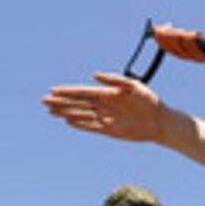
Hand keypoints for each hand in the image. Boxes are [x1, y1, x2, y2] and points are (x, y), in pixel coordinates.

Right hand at [43, 73, 164, 141]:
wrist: (160, 121)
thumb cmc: (149, 101)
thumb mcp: (133, 86)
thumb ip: (114, 80)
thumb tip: (94, 75)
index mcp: (108, 93)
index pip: (83, 92)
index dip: (68, 91)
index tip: (53, 90)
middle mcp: (104, 105)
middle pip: (78, 103)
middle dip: (61, 102)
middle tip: (44, 101)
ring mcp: (105, 117)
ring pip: (81, 115)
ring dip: (66, 112)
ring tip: (50, 112)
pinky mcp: (110, 130)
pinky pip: (91, 127)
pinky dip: (80, 124)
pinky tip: (68, 121)